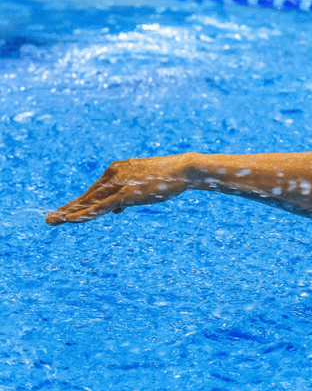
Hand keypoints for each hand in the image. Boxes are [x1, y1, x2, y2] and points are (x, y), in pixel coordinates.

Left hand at [46, 155, 189, 224]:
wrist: (183, 169)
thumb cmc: (168, 177)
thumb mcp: (144, 187)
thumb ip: (127, 196)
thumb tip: (116, 209)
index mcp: (117, 170)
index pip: (95, 190)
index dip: (81, 204)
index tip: (67, 213)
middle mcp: (113, 174)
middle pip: (87, 195)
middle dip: (68, 208)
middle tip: (50, 219)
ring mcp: (118, 183)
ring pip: (89, 202)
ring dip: (69, 213)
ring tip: (52, 222)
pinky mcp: (124, 193)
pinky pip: (99, 207)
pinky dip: (84, 214)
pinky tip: (69, 221)